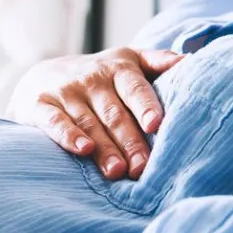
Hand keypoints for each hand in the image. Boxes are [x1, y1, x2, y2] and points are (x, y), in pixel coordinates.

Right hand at [7, 47, 183, 179]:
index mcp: (118, 68)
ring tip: (118, 171)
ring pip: (89, 123)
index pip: (134, 88)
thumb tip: (192, 61)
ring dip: (104, 148)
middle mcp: (91, 78)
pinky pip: (55, 123)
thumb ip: (158, 61)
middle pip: (114, 113)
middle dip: (129, 141)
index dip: (145, 106)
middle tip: (142, 168)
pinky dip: (68, 136)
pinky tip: (83, 150)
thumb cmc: (97, 75)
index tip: (156, 125)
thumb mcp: (127, 60)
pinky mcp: (39, 105)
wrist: (41, 77)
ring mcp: (65, 92)